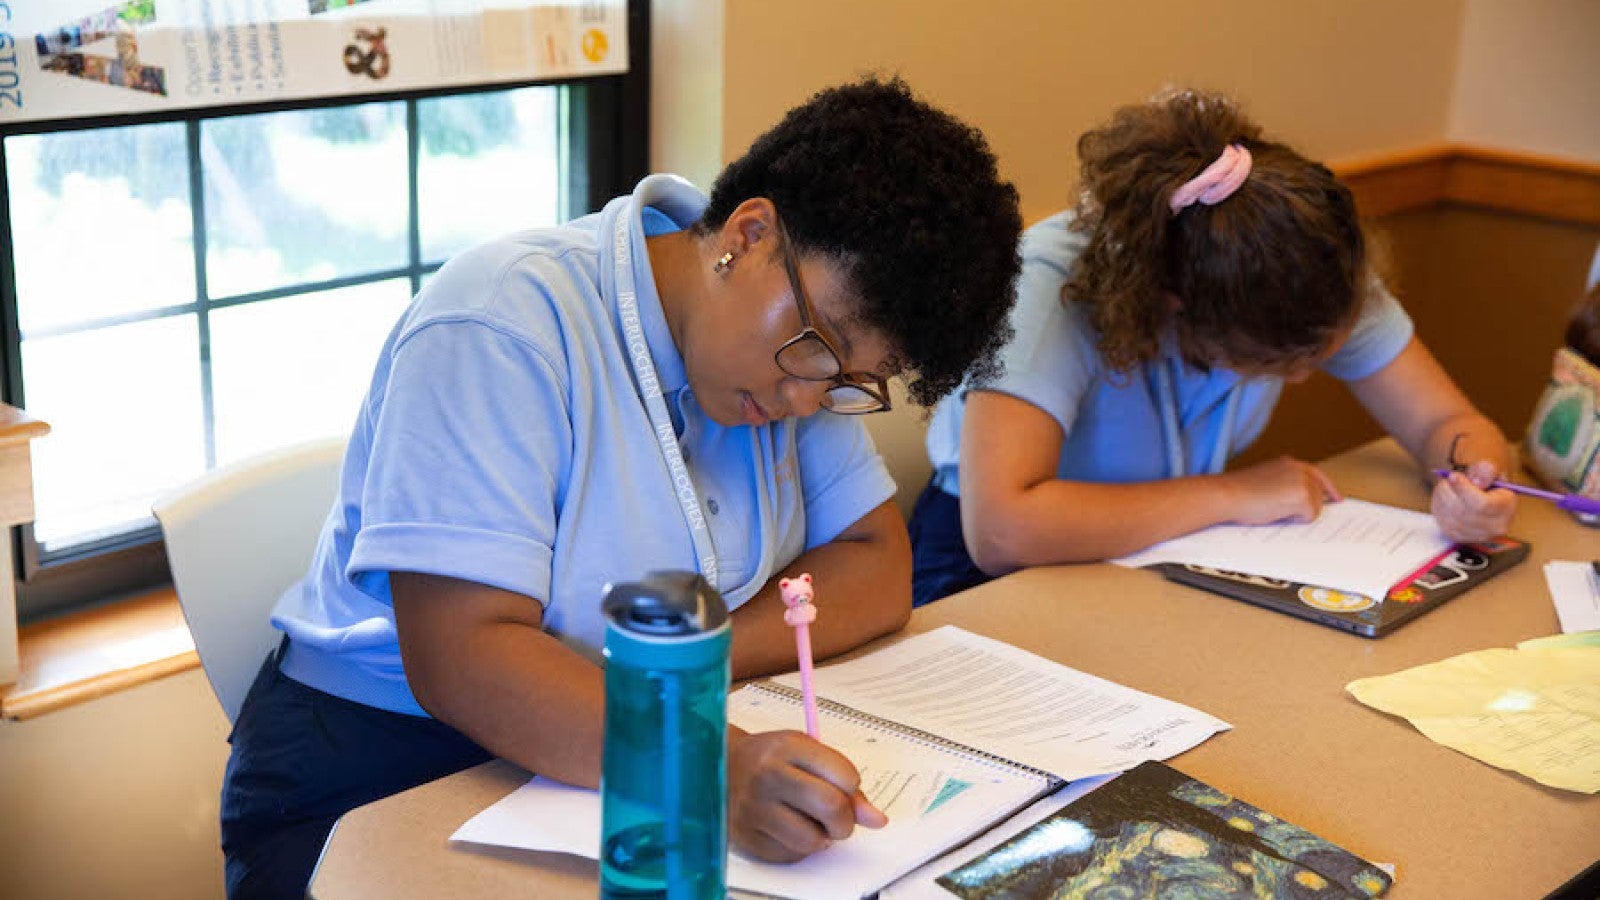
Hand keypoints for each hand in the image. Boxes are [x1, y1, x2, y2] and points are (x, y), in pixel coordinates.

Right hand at [727, 729, 886, 862]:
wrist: (720, 766)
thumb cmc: (771, 759)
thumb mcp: (807, 753)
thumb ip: (844, 781)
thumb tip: (877, 820)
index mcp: (789, 747)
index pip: (846, 776)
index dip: (851, 787)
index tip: (842, 787)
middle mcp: (769, 775)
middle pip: (832, 807)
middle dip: (844, 820)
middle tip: (836, 817)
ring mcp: (754, 807)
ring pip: (813, 839)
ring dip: (821, 837)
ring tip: (809, 822)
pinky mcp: (746, 836)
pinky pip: (791, 854)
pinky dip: (798, 847)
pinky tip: (786, 828)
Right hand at [1219, 456, 1342, 525]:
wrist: (1226, 495)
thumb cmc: (1237, 492)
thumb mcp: (1265, 480)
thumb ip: (1284, 484)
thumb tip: (1297, 500)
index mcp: (1289, 463)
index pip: (1317, 475)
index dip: (1328, 488)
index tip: (1337, 498)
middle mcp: (1299, 469)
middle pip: (1319, 495)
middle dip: (1305, 506)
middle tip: (1279, 509)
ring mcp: (1302, 482)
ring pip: (1315, 508)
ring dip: (1296, 514)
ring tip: (1272, 508)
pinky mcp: (1303, 497)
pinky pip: (1309, 517)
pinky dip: (1294, 520)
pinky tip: (1275, 512)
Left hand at [1431, 462, 1515, 541]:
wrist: (1481, 497)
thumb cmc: (1487, 481)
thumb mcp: (1490, 469)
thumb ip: (1485, 471)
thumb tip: (1477, 482)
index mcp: (1507, 507)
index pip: (1482, 504)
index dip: (1463, 489)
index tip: (1453, 476)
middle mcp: (1495, 527)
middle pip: (1463, 512)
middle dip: (1449, 492)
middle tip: (1447, 479)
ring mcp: (1477, 535)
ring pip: (1450, 517)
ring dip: (1441, 497)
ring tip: (1446, 486)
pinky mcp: (1460, 538)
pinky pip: (1442, 522)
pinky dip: (1438, 506)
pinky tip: (1443, 498)